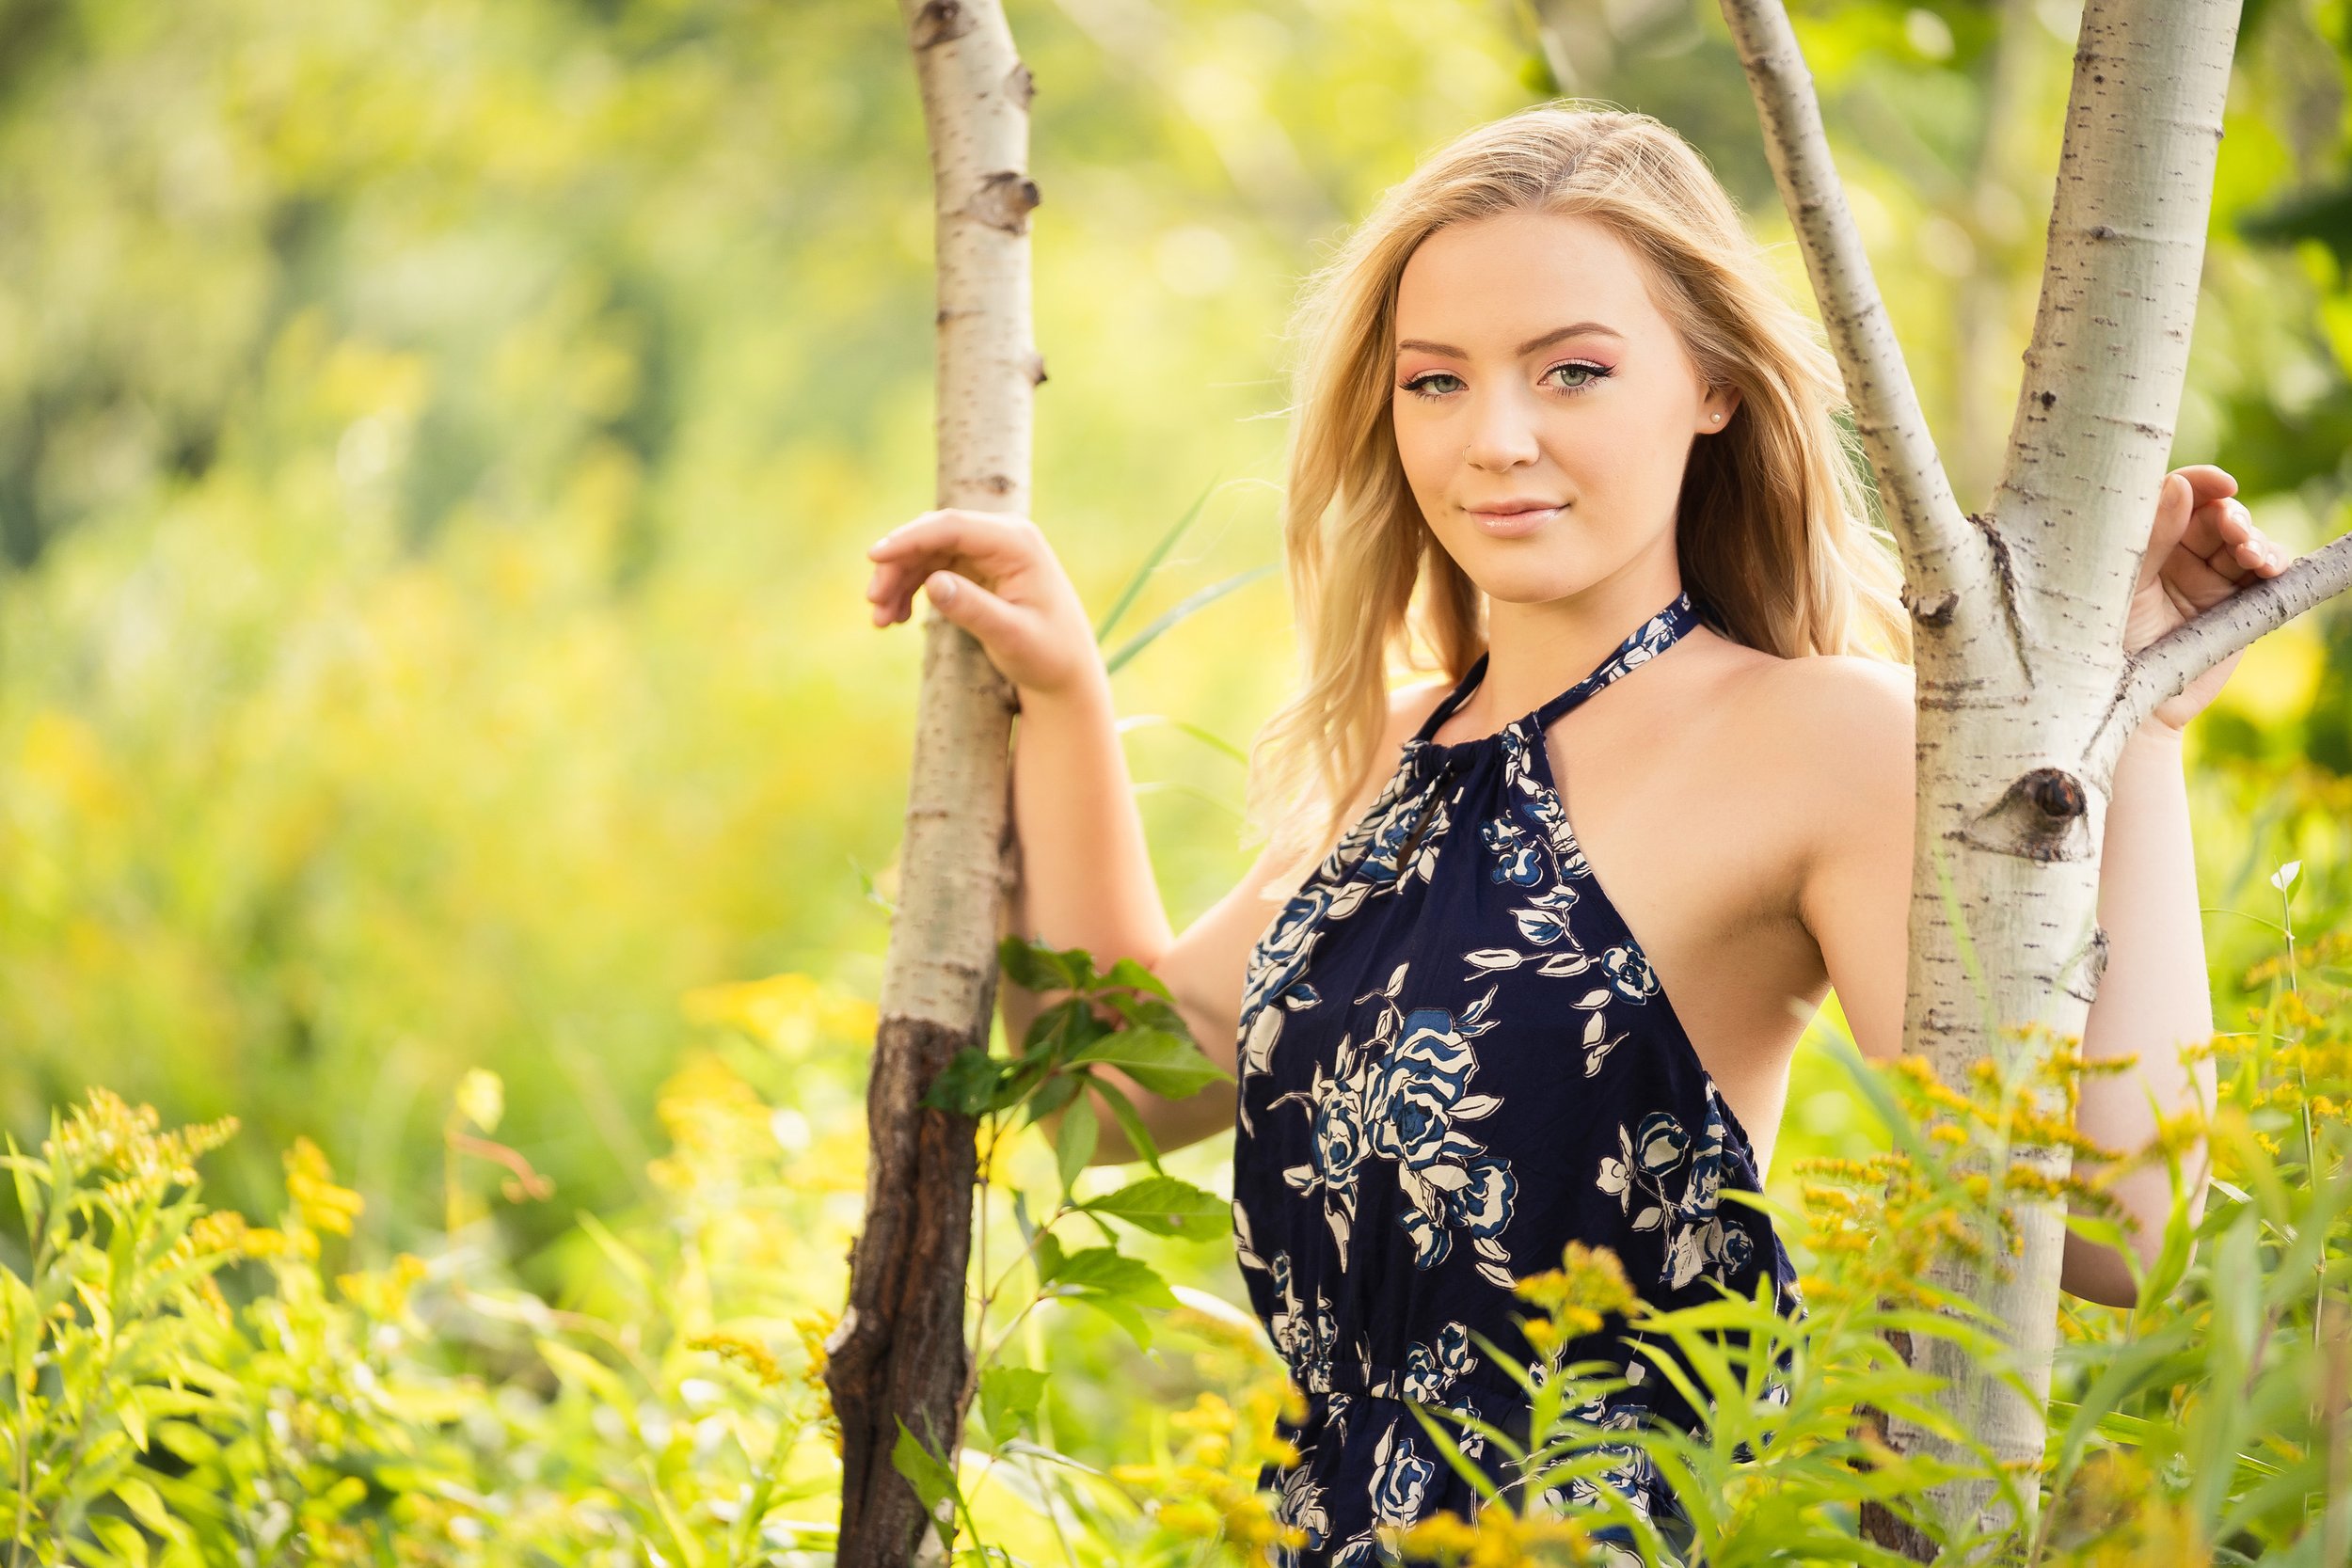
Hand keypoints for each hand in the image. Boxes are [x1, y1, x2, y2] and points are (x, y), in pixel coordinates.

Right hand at [865, 509, 1104, 701]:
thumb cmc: (1048, 655)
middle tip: (873, 602)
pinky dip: (910, 589)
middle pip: (934, 536)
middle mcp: (1002, 538)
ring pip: (927, 553)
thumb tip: (933, 583)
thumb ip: (974, 609)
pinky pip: (932, 568)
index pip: (953, 526)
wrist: (1065, 673)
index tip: (874, 556)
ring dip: (899, 581)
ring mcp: (987, 552)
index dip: (909, 538)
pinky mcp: (976, 569)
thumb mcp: (1012, 637)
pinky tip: (896, 618)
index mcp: (1017, 543)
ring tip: (881, 621)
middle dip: (898, 565)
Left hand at [2126, 464, 2289, 732]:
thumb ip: (2149, 538)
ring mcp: (2212, 577)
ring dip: (2255, 540)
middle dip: (2232, 516)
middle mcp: (2179, 554)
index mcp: (2145, 541)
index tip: (2221, 484)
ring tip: (2249, 554)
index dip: (2201, 483)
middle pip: (2217, 515)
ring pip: (2246, 540)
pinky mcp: (2239, 601)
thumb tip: (2179, 485)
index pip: (2176, 497)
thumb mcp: (2124, 586)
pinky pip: (2266, 573)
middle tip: (2233, 528)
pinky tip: (2267, 568)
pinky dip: (2274, 563)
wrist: (2134, 701)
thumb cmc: (2110, 643)